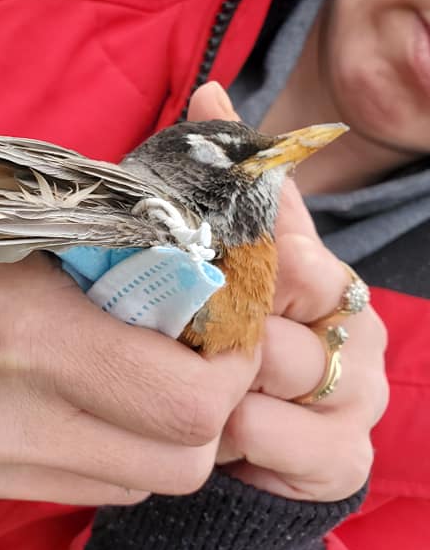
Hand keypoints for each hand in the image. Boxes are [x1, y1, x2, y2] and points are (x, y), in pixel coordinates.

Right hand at [0, 245, 257, 511]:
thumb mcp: (31, 207)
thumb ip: (128, 237)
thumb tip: (217, 267)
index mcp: (24, 331)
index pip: (187, 402)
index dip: (234, 370)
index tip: (232, 330)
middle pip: (179, 465)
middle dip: (211, 413)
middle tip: (200, 360)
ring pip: (136, 486)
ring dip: (159, 435)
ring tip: (136, 377)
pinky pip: (78, 491)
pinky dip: (107, 453)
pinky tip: (80, 403)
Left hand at [186, 83, 388, 500]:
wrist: (255, 432)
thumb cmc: (239, 332)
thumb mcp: (235, 254)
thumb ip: (230, 180)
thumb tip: (209, 93)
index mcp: (327, 272)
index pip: (292, 256)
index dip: (235, 272)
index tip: (197, 286)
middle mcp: (357, 327)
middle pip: (281, 315)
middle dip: (222, 335)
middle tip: (190, 344)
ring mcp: (359, 394)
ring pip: (275, 376)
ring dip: (224, 385)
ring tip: (208, 386)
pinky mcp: (345, 456)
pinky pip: (278, 439)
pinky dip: (241, 438)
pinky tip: (229, 432)